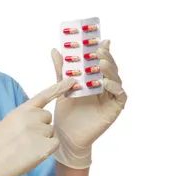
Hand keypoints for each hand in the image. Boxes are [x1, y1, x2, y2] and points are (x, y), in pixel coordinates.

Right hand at [0, 77, 75, 175]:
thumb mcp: (2, 125)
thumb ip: (19, 120)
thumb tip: (28, 124)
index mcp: (20, 111)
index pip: (43, 96)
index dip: (58, 88)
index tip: (71, 81)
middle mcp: (32, 118)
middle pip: (47, 118)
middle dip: (41, 126)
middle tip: (25, 139)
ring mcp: (39, 132)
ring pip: (50, 132)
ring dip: (42, 139)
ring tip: (25, 149)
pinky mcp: (45, 147)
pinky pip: (54, 144)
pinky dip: (47, 149)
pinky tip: (32, 154)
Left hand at [50, 39, 126, 168]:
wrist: (66, 137)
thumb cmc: (65, 113)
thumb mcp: (61, 88)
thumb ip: (61, 70)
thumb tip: (56, 49)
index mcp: (93, 80)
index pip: (100, 61)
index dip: (101, 49)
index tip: (98, 39)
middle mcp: (104, 86)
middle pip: (110, 68)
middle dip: (105, 57)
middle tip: (99, 49)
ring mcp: (110, 97)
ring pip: (116, 79)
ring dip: (110, 70)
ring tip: (101, 63)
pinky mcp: (114, 109)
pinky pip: (119, 95)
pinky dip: (114, 87)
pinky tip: (106, 82)